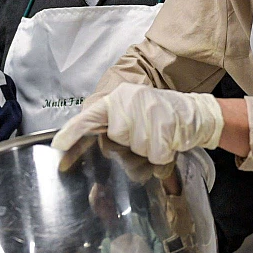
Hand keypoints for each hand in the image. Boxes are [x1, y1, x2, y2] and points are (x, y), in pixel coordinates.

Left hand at [53, 84, 223, 166]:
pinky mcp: (166, 125)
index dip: (73, 131)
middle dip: (129, 145)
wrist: (195, 114)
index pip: (91, 115)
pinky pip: (155, 154)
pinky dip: (162, 155)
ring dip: (148, 151)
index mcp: (119, 98)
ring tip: (158, 137)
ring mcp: (149, 111)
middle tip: (144, 135)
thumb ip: (110, 126)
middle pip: (116, 139)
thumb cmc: (160, 117)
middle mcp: (130, 101)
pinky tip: (168, 142)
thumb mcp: (132, 114)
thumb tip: (89, 146)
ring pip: (136, 148)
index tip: (58, 145)